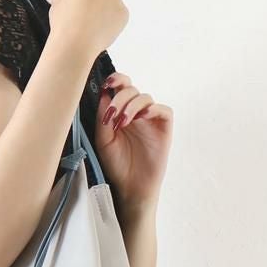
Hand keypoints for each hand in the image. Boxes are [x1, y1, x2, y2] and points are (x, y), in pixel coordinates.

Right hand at [42, 0, 128, 60]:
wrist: (77, 44)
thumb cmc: (64, 22)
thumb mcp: (55, 7)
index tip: (71, 3)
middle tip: (81, 14)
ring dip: (102, 7)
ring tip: (90, 24)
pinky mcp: (124, 13)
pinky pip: (117, 13)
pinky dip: (111, 20)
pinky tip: (99, 30)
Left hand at [93, 71, 172, 206]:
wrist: (130, 187)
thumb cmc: (116, 165)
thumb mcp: (103, 140)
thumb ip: (103, 117)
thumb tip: (104, 94)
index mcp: (119, 112)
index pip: (120, 87)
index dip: (115, 80)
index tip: (107, 84)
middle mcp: (135, 113)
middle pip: (131, 89)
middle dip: (120, 98)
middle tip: (112, 115)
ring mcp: (150, 120)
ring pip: (145, 97)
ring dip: (131, 105)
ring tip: (123, 122)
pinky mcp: (164, 128)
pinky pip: (163, 110)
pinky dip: (153, 109)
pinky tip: (141, 117)